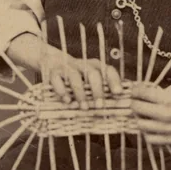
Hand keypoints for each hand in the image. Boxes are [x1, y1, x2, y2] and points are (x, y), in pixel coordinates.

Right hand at [4, 34, 121, 107]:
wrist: (53, 62)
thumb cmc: (78, 78)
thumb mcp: (90, 81)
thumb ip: (102, 89)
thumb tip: (117, 103)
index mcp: (96, 67)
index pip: (108, 70)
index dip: (114, 81)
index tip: (118, 93)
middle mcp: (83, 65)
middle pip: (93, 74)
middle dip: (97, 90)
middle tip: (99, 106)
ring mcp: (68, 67)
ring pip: (75, 78)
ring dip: (80, 94)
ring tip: (84, 107)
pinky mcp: (54, 72)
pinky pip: (57, 80)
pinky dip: (62, 91)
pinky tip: (67, 101)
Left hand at [129, 84, 170, 144]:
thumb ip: (163, 94)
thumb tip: (146, 93)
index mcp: (168, 99)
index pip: (141, 93)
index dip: (135, 90)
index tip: (135, 89)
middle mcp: (166, 115)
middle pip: (137, 109)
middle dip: (134, 102)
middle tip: (136, 100)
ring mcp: (169, 129)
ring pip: (141, 125)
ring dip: (139, 118)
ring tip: (142, 114)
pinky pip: (151, 139)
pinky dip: (147, 133)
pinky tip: (150, 127)